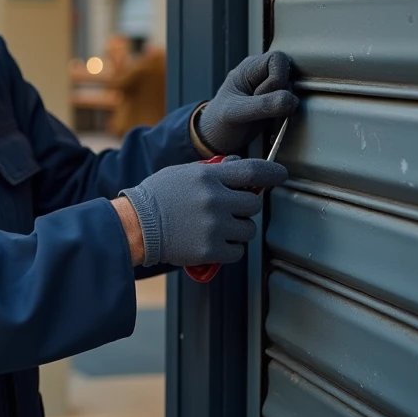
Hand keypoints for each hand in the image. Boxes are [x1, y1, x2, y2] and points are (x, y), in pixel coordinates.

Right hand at [119, 157, 287, 266]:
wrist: (136, 225)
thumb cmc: (158, 197)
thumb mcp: (183, 173)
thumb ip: (214, 170)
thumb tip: (240, 165)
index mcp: (207, 176)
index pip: (252, 171)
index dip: (272, 172)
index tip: (281, 175)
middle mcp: (214, 200)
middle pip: (254, 204)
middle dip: (246, 207)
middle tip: (232, 210)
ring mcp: (214, 226)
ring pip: (248, 229)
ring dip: (239, 229)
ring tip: (217, 227)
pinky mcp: (210, 250)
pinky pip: (237, 251)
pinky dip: (230, 249)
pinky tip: (213, 242)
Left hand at [197, 51, 298, 155]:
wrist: (218, 138)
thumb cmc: (220, 121)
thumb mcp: (237, 113)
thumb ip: (264, 105)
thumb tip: (290, 100)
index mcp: (249, 68)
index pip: (278, 59)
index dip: (276, 80)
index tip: (260, 96)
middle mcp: (261, 74)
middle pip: (290, 75)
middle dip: (282, 96)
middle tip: (262, 110)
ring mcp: (270, 88)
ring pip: (293, 91)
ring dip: (284, 109)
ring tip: (265, 119)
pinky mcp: (276, 102)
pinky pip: (292, 105)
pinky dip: (285, 116)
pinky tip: (271, 124)